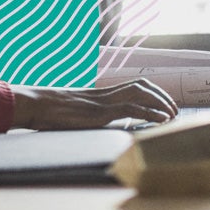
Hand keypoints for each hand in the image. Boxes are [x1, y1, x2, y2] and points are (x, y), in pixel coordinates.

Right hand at [9, 78, 177, 129]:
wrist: (36, 104)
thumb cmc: (46, 111)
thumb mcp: (69, 113)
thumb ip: (82, 116)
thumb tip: (87, 124)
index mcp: (99, 94)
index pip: (132, 86)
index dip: (151, 93)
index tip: (162, 104)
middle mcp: (104, 94)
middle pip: (141, 85)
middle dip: (161, 95)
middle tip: (174, 110)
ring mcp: (103, 102)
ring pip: (141, 93)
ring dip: (161, 102)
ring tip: (172, 115)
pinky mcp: (102, 112)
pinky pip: (133, 109)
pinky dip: (151, 114)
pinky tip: (162, 121)